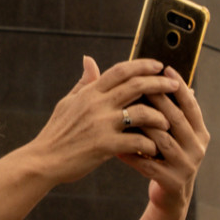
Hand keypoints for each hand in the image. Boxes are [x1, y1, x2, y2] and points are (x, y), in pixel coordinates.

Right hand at [29, 57, 181, 184]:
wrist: (43, 160)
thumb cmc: (56, 132)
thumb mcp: (68, 102)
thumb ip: (84, 82)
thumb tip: (89, 59)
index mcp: (90, 92)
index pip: (121, 70)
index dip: (143, 64)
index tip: (159, 64)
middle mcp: (97, 104)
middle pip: (137, 85)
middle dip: (160, 83)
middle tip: (176, 85)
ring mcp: (102, 124)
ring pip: (141, 112)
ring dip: (160, 117)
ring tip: (168, 122)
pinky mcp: (105, 145)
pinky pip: (136, 141)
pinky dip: (149, 144)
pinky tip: (154, 148)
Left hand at [118, 71, 209, 211]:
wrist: (171, 196)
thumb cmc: (167, 157)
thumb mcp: (174, 134)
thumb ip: (170, 109)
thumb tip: (164, 75)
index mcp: (200, 133)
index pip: (191, 105)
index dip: (180, 86)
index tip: (166, 68)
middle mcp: (197, 148)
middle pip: (176, 119)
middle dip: (158, 100)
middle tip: (138, 85)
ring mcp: (187, 166)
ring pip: (162, 140)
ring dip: (142, 125)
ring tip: (123, 112)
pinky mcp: (172, 182)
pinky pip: (147, 165)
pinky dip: (131, 154)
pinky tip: (116, 146)